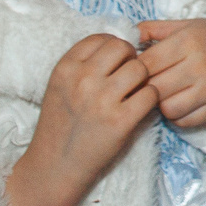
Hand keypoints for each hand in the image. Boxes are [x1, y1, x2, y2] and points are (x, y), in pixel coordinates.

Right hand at [9, 34, 160, 205]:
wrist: (54, 167)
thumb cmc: (61, 126)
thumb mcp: (60, 87)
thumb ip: (83, 65)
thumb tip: (119, 45)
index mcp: (66, 68)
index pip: (101, 38)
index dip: (114, 47)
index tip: (115, 63)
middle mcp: (83, 79)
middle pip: (123, 49)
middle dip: (131, 60)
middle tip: (129, 78)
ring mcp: (102, 99)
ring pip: (141, 69)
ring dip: (143, 80)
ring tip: (133, 95)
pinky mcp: (121, 120)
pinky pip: (151, 95)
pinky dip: (150, 100)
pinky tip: (138, 110)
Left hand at [137, 18, 205, 130]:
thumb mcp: (192, 25)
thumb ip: (157, 28)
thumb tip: (128, 35)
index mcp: (189, 40)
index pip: (146, 62)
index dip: (134, 70)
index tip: (134, 71)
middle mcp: (200, 64)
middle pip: (153, 87)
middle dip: (145, 89)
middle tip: (146, 86)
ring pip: (167, 108)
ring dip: (160, 105)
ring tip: (164, 95)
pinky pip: (185, 121)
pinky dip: (177, 116)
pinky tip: (180, 104)